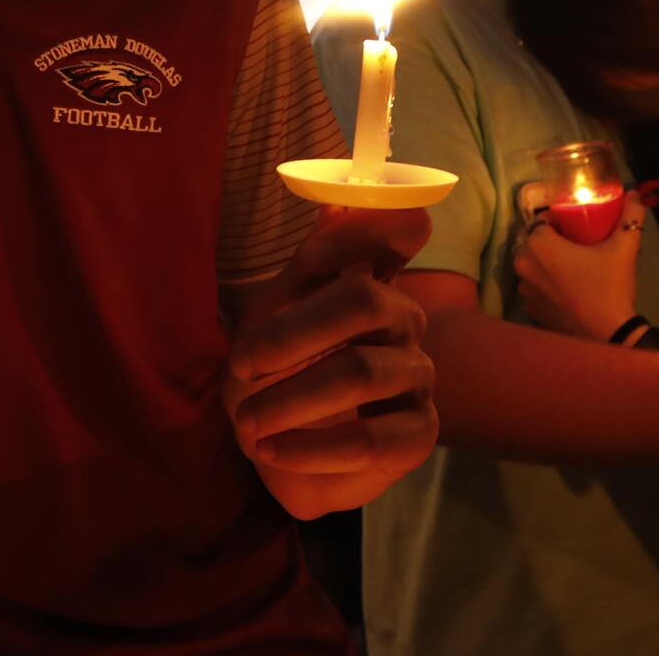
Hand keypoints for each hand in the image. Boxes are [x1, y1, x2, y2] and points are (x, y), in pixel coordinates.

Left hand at [224, 204, 438, 518]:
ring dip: (290, 398)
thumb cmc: (279, 373)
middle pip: (361, 300)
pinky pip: (369, 439)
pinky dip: (310, 447)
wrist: (284, 451)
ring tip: (247, 422)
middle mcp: (403, 321)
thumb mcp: (275, 314)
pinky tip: (272, 450)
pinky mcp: (418, 433)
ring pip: (359, 373)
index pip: (387, 237)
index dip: (362, 229)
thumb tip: (334, 206)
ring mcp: (417, 376)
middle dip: (292, 332)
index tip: (320, 234)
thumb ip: (305, 267)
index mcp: (369, 282)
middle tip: (241, 365)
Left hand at [513, 195, 644, 340]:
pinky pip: (534, 287)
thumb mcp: (624, 248)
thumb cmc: (610, 287)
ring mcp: (523, 290)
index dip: (558, 221)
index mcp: (538, 244)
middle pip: (533, 243)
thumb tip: (634, 194)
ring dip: (545, 263)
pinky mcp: (529, 310)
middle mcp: (522, 265)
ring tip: (570, 267)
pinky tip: (565, 288)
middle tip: (575, 245)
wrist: (609, 335)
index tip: (576, 226)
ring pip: (531, 266)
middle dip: (550, 241)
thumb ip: (630, 217)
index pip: (541, 220)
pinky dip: (545, 285)